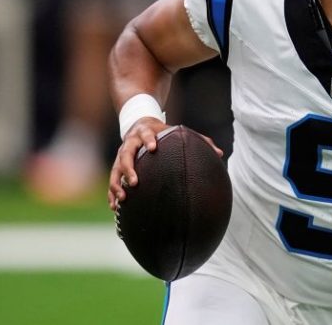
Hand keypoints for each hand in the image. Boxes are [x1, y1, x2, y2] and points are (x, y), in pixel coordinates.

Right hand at [106, 118, 222, 209]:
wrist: (138, 124)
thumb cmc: (162, 132)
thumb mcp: (177, 131)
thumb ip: (198, 140)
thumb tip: (220, 154)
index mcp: (146, 133)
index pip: (146, 135)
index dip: (148, 140)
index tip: (153, 148)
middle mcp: (130, 143)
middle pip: (125, 154)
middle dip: (128, 168)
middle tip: (134, 182)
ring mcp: (121, 155)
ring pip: (115, 170)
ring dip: (116, 184)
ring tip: (123, 199)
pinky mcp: (116, 166)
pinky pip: (112, 181)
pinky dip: (112, 193)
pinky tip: (116, 208)